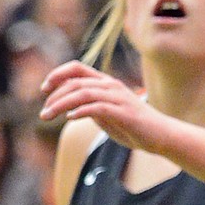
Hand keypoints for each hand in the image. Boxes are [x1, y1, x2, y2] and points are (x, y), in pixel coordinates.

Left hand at [39, 59, 169, 151]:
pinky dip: (81, 111)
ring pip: (83, 93)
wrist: (161, 136)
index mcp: (106, 83)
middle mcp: (111, 85)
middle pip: (76, 82)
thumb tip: (67, 106)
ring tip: (48, 116)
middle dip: (55, 96)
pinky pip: (98, 107)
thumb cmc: (132, 126)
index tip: (44, 89)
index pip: (77, 68)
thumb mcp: (105, 113)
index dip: (57, 75)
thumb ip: (89, 106)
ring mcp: (119, 98)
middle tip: (43, 113)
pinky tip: (70, 119)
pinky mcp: (124, 112)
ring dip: (62, 104)